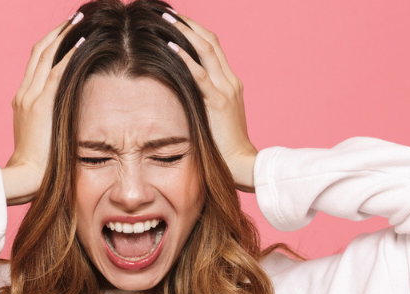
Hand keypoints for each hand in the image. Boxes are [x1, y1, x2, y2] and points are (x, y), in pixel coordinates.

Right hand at [2, 13, 84, 205]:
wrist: (24, 177)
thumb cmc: (38, 164)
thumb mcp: (42, 136)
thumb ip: (51, 121)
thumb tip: (69, 118)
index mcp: (23, 99)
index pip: (37, 62)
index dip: (51, 44)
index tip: (67, 32)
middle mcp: (24, 93)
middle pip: (39, 52)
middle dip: (57, 32)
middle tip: (75, 17)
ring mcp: (30, 97)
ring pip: (46, 55)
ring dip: (64, 35)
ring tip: (79, 19)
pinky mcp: (41, 105)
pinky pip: (57, 72)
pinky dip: (69, 53)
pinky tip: (81, 39)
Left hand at [163, 11, 257, 191]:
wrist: (242, 163)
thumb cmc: (224, 146)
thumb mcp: (216, 117)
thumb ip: (204, 102)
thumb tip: (182, 95)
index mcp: (231, 83)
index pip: (214, 48)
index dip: (197, 32)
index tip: (180, 21)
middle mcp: (231, 81)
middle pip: (211, 42)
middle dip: (190, 25)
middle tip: (171, 13)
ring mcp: (226, 90)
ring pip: (207, 51)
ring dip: (186, 33)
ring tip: (168, 20)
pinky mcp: (218, 102)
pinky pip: (199, 74)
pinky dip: (185, 58)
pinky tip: (171, 46)